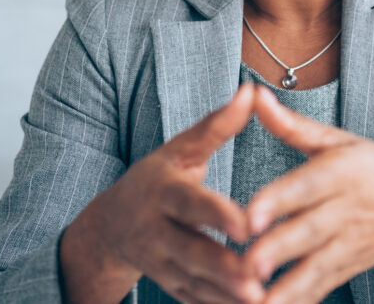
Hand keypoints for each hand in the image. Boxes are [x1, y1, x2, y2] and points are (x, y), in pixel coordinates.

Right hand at [61, 82, 263, 303]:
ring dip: (225, 297)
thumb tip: (250, 90)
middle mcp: (157, 232)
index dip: (217, 216)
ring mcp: (162, 265)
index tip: (247, 225)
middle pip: (191, 252)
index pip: (190, 205)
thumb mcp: (181, 148)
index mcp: (163, 193)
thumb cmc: (158, 178)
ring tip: (261, 302)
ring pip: (195, 284)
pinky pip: (197, 303)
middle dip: (223, 269)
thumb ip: (217, 125)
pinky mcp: (171, 287)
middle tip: (256, 280)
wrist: (112, 225)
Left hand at [241, 85, 373, 302]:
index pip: (307, 186)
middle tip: (247, 265)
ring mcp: (349, 244)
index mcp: (341, 171)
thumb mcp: (338, 141)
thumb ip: (292, 124)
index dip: (279, 200)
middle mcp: (346, 210)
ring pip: (315, 268)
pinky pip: (321, 289)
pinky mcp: (347, 269)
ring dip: (286, 289)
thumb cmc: (373, 168)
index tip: (251, 216)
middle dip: (278, 250)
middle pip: (308, 232)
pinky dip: (298, 303)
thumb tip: (253, 93)